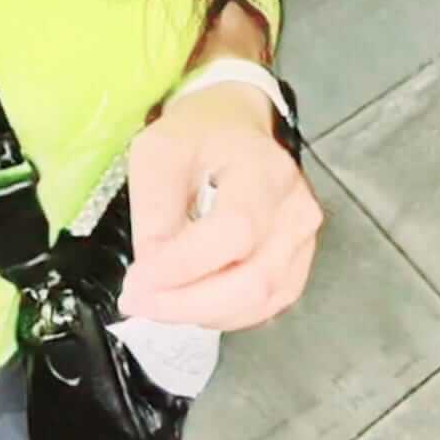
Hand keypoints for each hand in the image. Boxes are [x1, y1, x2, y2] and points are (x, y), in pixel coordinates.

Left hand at [120, 82, 324, 331]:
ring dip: (201, 312)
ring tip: (158, 300)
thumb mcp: (157, 153)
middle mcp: (295, 208)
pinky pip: (265, 305)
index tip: (137, 281)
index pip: (234, 231)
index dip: (185, 265)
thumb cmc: (196, 136)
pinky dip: (223, 314)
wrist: (234, 126)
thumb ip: (154, 210)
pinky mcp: (297, 262)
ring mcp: (303, 239)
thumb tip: (152, 272)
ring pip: (259, 301)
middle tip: (138, 302)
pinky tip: (190, 301)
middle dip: (187, 303)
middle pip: (253, 279)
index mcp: (263, 169)